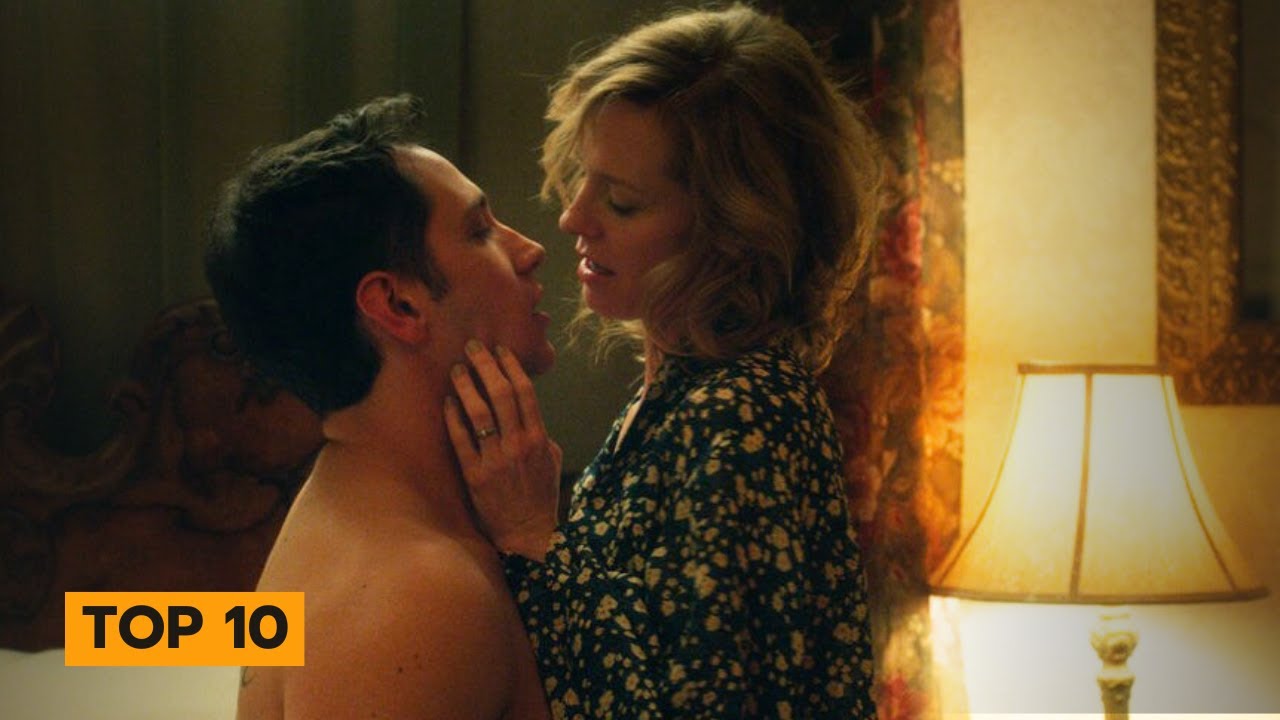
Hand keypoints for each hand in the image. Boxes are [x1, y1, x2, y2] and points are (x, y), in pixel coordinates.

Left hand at [444, 340, 561, 560]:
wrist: (528, 534)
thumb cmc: (540, 496)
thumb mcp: (552, 461)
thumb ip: (540, 434)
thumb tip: (525, 412)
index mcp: (539, 438)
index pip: (525, 392)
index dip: (511, 366)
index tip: (499, 349)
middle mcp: (518, 445)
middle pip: (502, 395)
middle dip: (486, 366)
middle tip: (473, 347)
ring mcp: (495, 460)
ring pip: (480, 414)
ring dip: (467, 387)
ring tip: (457, 369)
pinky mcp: (474, 476)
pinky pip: (461, 441)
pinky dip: (453, 418)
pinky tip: (447, 402)